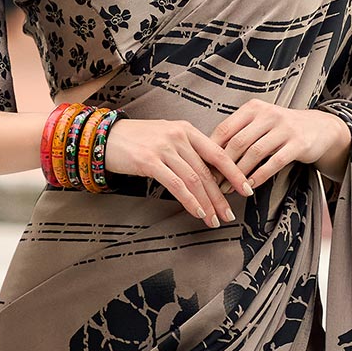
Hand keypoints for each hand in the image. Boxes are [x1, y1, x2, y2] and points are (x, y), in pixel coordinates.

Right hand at [99, 116, 252, 225]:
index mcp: (187, 130)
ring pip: (194, 180)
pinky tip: (196, 212)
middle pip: (207, 171)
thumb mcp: (166, 137)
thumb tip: (206, 174)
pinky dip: (189, 201)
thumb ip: (187, 150)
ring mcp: (164, 148)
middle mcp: (178, 136)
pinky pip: (176, 184)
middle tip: (229, 215)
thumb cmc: (136, 140)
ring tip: (214, 220)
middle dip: (221, 197)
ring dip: (206, 204)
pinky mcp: (150, 161)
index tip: (246, 190)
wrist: (105, 136)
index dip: (235, 173)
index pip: (218, 153)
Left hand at [210, 99, 351, 185]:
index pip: (225, 129)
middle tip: (213, 184)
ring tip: (229, 189)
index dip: (211, 150)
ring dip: (239, 174)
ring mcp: (284, 128)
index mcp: (253, 108)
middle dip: (223, 166)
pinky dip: (259, 176)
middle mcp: (268, 114)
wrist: (319, 127)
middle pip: (238, 142)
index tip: (203, 168)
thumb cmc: (281, 129)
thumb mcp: (260, 123)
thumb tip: (209, 155)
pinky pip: (274, 162)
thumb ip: (238, 133)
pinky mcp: (298, 143)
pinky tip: (250, 186)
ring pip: (254, 153)